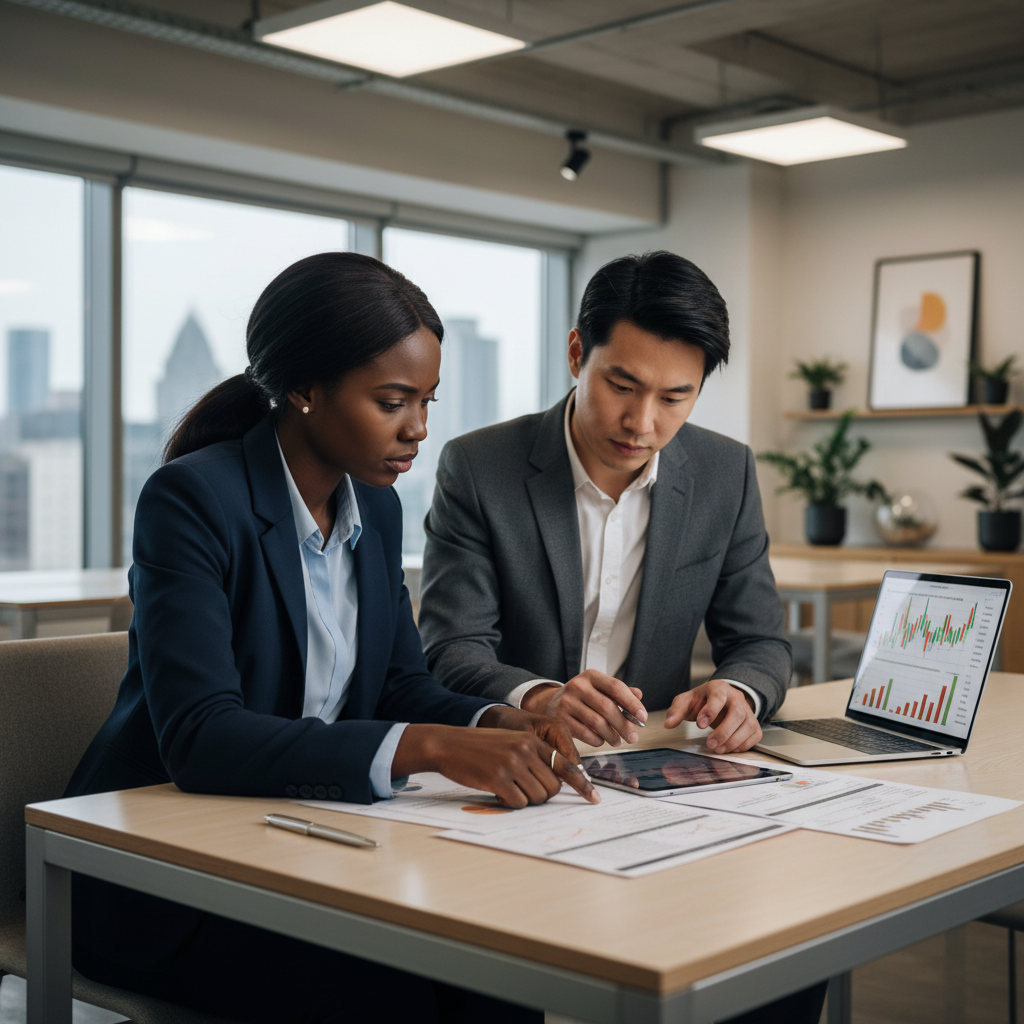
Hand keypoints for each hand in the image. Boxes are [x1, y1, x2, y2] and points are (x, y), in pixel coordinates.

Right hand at [479, 706, 598, 803]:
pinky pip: (519, 803)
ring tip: (509, 789)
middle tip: (525, 790)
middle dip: (543, 794)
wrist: (448, 744)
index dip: (582, 784)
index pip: (566, 764)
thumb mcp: (511, 742)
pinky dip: (511, 803)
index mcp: (532, 740)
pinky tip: (498, 792)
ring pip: (538, 797)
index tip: (594, 798)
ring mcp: (513, 764)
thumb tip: (555, 782)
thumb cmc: (479, 747)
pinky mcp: (498, 779)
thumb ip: (534, 756)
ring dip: (526, 799)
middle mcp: (526, 750)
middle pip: (553, 786)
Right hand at [520, 670, 646, 747]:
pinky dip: (597, 740)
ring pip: (597, 722)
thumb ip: (619, 692)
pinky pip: (585, 733)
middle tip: (633, 737)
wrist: (549, 703)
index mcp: (591, 676)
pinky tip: (601, 740)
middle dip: (624, 725)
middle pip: (607, 707)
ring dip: (612, 735)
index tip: (643, 717)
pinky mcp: (560, 719)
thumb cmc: (582, 697)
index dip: (632, 703)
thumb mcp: (598, 688)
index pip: (616, 687)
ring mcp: (567, 702)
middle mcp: (578, 686)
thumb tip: (639, 696)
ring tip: (618, 741)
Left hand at [664, 679, 761, 752]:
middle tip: (710, 744)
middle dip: (723, 732)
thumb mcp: (686, 701)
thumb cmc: (703, 701)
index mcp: (719, 688)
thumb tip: (668, 724)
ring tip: (717, 748)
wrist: (720, 700)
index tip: (700, 725)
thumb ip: (676, 710)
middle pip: (737, 714)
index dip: (710, 711)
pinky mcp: (754, 724)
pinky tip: (729, 748)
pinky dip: (742, 745)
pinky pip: (754, 736)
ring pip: (748, 726)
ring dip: (732, 741)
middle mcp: (736, 698)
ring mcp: (747, 711)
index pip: (718, 697)